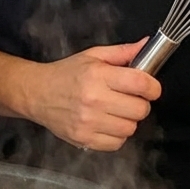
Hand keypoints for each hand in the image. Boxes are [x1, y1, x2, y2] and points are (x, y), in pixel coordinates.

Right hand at [23, 39, 160, 150]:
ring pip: (130, 129)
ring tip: (114, 111)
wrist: (36, 93)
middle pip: (140, 110)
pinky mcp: (84, 139)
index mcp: (97, 75)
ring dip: (127, 120)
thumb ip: (121, 52)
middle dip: (139, 104)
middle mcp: (94, 99)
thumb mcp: (92, 56)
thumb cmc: (66, 73)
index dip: (153, 87)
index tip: (150, 88)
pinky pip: (117, 144)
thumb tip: (147, 44)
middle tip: (127, 99)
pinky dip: (116, 135)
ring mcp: (88, 122)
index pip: (140, 83)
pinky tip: (105, 124)